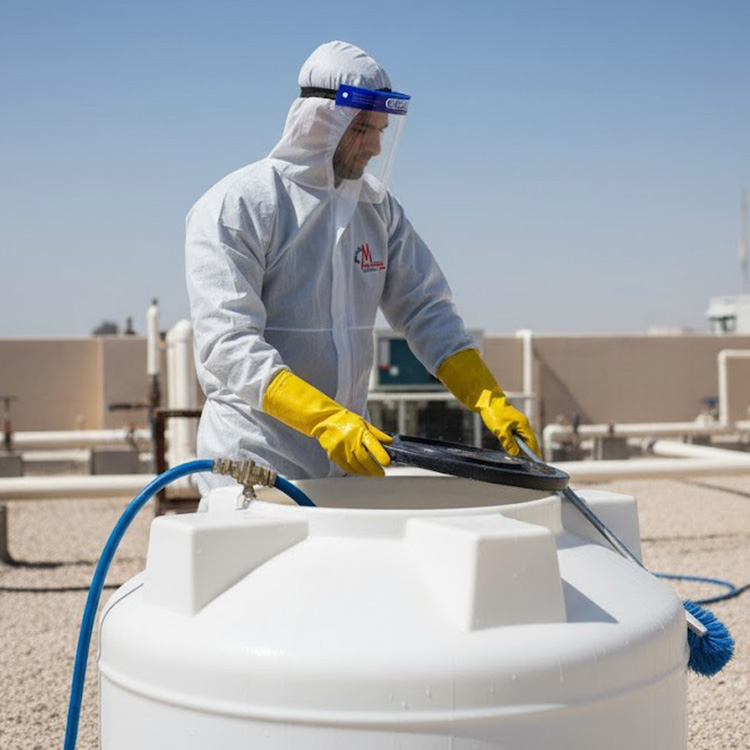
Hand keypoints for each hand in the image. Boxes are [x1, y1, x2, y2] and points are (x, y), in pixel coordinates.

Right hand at [263, 369, 391, 475]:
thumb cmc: (346, 420)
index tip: (387, 463)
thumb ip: (377, 434)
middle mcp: (351, 441)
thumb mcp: (364, 423)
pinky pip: (346, 467)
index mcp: (360, 431)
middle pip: (365, 460)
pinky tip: (360, 472)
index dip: (381, 455)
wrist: (325, 420)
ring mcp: (341, 449)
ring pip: (356, 466)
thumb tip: (390, 442)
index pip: (373, 445)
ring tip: (372, 473)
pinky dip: (355, 471)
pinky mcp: (334, 455)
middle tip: (381, 473)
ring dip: (365, 472)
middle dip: (375, 469)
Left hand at [476, 391, 539, 456]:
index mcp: (523, 425)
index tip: (539, 462)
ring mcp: (516, 423)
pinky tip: (512, 448)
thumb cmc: (495, 412)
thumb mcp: (501, 430)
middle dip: (528, 453)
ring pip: (521, 439)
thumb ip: (508, 443)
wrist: (487, 399)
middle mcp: (522, 424)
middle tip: (530, 464)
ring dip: (520, 448)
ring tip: (521, 459)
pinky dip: (514, 443)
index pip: (532, 443)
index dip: (535, 453)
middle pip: (528, 441)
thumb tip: (515, 453)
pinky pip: (514, 435)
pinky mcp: (509, 423)